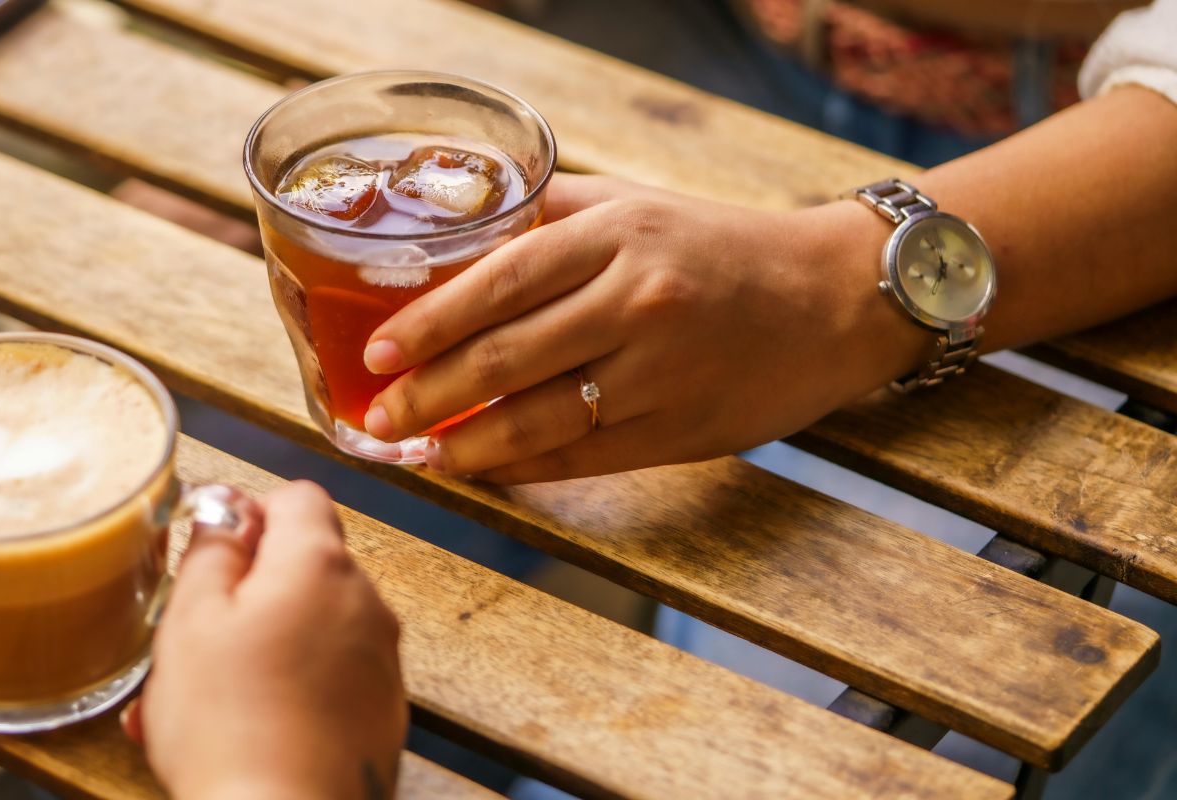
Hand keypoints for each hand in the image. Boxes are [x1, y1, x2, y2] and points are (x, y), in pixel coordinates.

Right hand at [131, 481, 406, 799]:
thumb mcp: (191, 621)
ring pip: (311, 628)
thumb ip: (210, 550)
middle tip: (191, 636)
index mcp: (319, 565)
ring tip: (200, 698)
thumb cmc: (230, 726)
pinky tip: (240, 727)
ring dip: (260, 645)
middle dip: (247, 591)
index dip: (250, 514)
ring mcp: (380, 661)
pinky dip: (288, 689)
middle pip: (306, 566)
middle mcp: (366, 603)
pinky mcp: (382, 712)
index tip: (213, 552)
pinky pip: (329, 678)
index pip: (297, 497)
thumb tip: (226, 510)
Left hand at [358, 174, 923, 482]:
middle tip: (377, 415)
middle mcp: (635, 302)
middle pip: (503, 359)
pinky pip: (579, 458)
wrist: (831, 298)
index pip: (497, 283)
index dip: (427, 324)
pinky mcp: (678, 430)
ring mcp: (659, 373)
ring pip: (536, 422)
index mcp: (617, 235)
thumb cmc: (718, 245)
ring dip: (464, 445)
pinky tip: (482, 469)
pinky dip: (521, 468)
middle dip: (425, 395)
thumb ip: (547, 217)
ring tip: (419, 452)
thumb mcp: (635, 204)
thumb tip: (449, 245)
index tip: (376, 354)